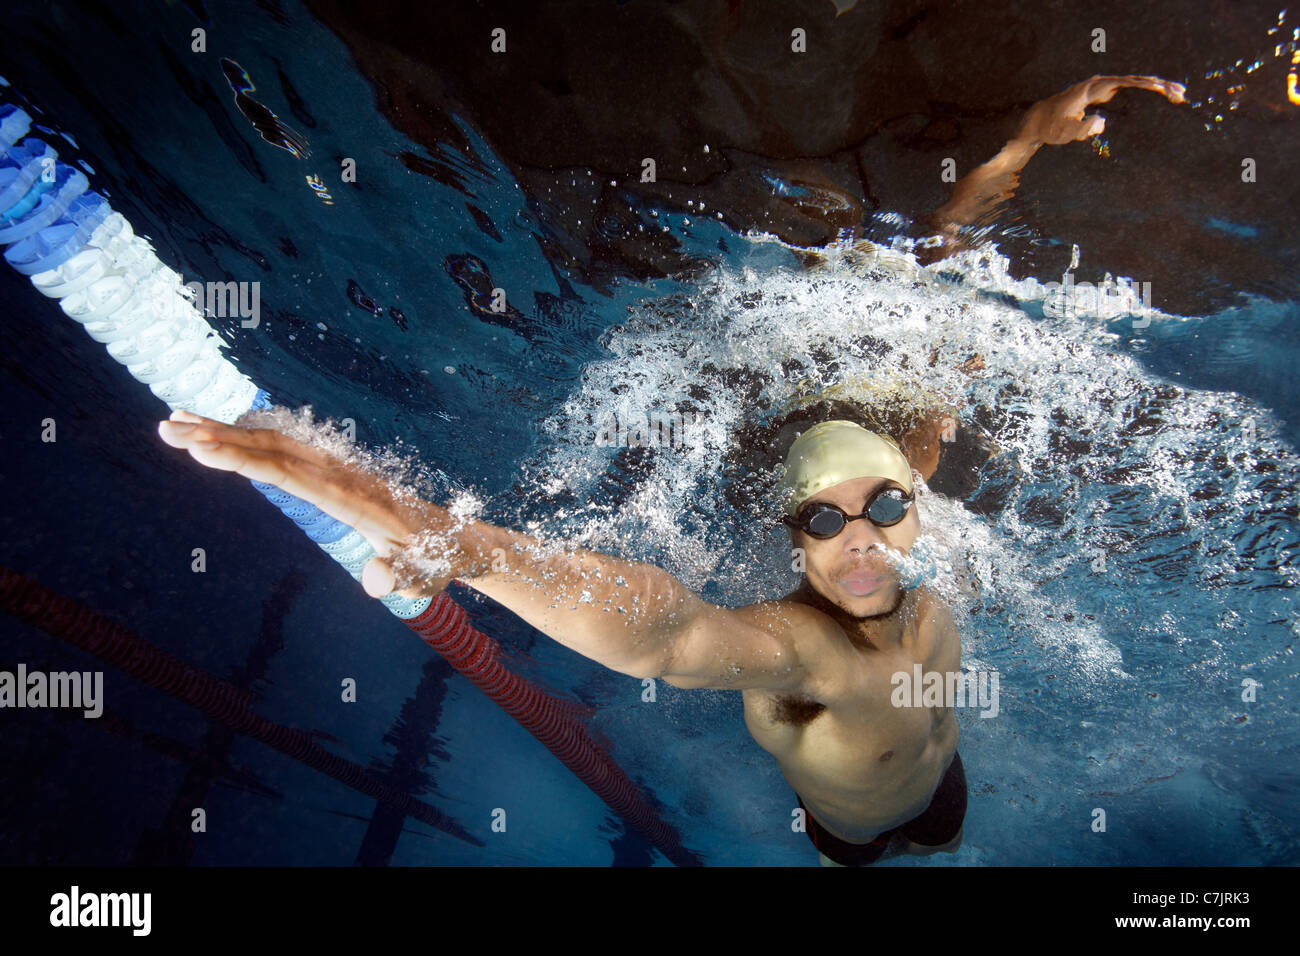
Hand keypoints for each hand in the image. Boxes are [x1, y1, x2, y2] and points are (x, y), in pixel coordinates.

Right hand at [157, 409, 453, 598]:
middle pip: (273, 447)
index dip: (244, 459)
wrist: (455, 537)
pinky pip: (288, 448)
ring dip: (227, 431)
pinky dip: (250, 437)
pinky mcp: (335, 471)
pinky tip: (220, 433)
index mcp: (353, 498)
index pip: (288, 474)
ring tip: (176, 423)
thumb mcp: (422, 578)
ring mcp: (339, 468)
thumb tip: (377, 581)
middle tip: (165, 428)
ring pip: (277, 441)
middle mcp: (342, 474)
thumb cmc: (435, 562)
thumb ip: (399, 578)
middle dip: (219, 436)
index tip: (201, 446)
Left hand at [1014, 74, 1185, 146]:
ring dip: (1157, 87)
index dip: (1142, 84)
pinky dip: (1147, 91)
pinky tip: (1164, 94)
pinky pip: (1130, 89)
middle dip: (1158, 85)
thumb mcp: (1065, 133)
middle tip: (1180, 92)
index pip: (1122, 82)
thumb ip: (1082, 129)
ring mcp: (1102, 86)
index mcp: (1091, 88)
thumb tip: (1103, 122)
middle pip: (1134, 80)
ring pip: (1135, 83)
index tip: (1160, 87)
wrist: (1041, 119)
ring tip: (1179, 94)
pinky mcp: (1104, 92)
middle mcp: (1099, 83)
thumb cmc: (1052, 127)